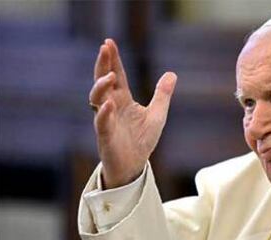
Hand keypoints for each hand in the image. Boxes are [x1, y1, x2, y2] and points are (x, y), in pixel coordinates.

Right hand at [89, 39, 176, 188]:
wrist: (135, 165)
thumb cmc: (142, 140)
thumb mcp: (157, 114)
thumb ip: (162, 95)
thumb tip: (172, 74)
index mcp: (123, 100)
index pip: (117, 75)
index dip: (113, 60)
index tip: (109, 42)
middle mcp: (111, 106)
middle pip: (103, 82)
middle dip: (103, 65)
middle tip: (104, 48)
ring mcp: (107, 121)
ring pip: (97, 100)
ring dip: (101, 87)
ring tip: (110, 76)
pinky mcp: (106, 137)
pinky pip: (102, 124)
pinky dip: (104, 114)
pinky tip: (109, 105)